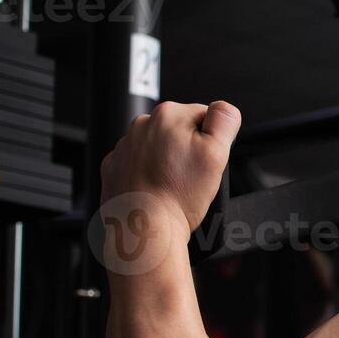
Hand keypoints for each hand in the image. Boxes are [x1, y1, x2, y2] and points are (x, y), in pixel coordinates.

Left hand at [100, 100, 240, 233]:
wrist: (144, 230)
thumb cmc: (178, 197)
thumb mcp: (216, 154)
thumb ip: (224, 120)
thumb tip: (223, 108)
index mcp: (168, 115)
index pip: (203, 116)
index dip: (211, 140)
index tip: (205, 161)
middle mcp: (142, 125)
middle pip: (178, 131)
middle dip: (187, 150)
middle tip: (191, 177)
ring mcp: (125, 146)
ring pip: (157, 148)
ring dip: (167, 162)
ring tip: (172, 187)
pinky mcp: (114, 167)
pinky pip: (138, 165)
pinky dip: (147, 175)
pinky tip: (155, 191)